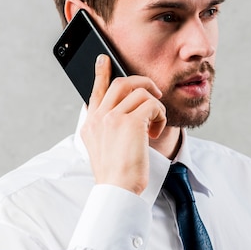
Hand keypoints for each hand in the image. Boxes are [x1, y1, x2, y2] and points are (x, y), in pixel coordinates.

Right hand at [80, 54, 166, 194]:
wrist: (117, 190)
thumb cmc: (116, 175)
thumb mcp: (104, 150)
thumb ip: (110, 130)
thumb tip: (130, 114)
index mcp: (91, 125)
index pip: (95, 91)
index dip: (101, 73)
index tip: (104, 59)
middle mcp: (99, 117)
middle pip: (122, 83)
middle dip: (143, 83)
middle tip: (155, 93)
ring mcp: (113, 118)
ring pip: (141, 93)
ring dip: (155, 107)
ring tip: (155, 127)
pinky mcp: (130, 122)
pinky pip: (153, 105)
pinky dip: (160, 116)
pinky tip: (156, 132)